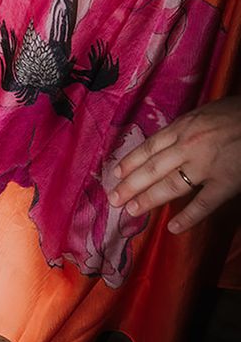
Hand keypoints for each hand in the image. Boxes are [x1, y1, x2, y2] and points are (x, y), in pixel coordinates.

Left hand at [109, 96, 240, 233]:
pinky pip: (204, 202)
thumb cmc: (237, 113)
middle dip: (130, 184)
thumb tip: (169, 140)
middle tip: (113, 199)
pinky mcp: (227, 181)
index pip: (148, 147)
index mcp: (182, 127)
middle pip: (152, 168)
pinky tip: (173, 228)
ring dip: (149, 199)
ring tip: (131, 211)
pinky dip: (189, 217)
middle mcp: (188, 145)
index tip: (114, 175)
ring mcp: (207, 165)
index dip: (130, 162)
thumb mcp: (204, 113)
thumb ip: (185, 128)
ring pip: (171, 185)